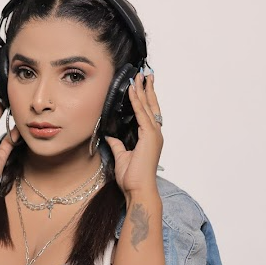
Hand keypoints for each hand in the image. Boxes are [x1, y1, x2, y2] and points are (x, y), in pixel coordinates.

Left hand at [104, 69, 163, 198]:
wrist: (138, 190)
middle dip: (148, 89)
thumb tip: (110, 136)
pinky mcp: (149, 136)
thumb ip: (117, 145)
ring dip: (143, 90)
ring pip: (148, 106)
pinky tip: (132, 90)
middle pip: (152, 106)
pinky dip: (137, 101)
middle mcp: (155, 134)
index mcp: (150, 138)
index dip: (145, 98)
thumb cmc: (133, 179)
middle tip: (145, 74)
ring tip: (139, 76)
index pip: (148, 113)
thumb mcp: (122, 157)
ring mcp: (154, 134)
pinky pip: (141, 114)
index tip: (141, 86)